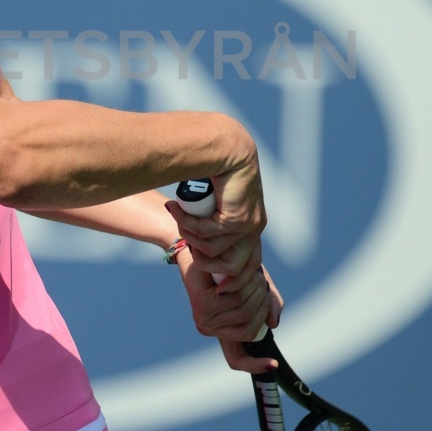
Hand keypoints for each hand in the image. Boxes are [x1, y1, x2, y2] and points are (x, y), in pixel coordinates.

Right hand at [165, 155, 265, 272]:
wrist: (222, 145)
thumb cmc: (210, 171)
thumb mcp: (210, 204)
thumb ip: (207, 222)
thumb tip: (190, 245)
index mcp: (251, 226)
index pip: (246, 268)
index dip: (228, 278)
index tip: (213, 285)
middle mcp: (253, 229)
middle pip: (232, 270)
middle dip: (202, 261)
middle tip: (183, 237)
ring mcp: (248, 226)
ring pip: (213, 253)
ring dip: (190, 237)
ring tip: (178, 214)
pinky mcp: (238, 220)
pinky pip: (207, 235)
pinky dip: (188, 225)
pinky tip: (177, 208)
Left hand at [177, 251, 282, 373]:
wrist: (199, 248)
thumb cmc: (228, 268)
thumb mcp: (255, 286)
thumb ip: (267, 303)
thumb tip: (273, 324)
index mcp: (221, 329)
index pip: (236, 359)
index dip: (255, 365)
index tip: (273, 365)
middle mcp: (210, 328)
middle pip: (251, 327)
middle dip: (263, 302)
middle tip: (259, 280)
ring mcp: (205, 319)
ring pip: (245, 312)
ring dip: (255, 290)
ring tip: (252, 274)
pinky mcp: (202, 305)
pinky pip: (236, 300)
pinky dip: (245, 284)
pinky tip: (246, 274)